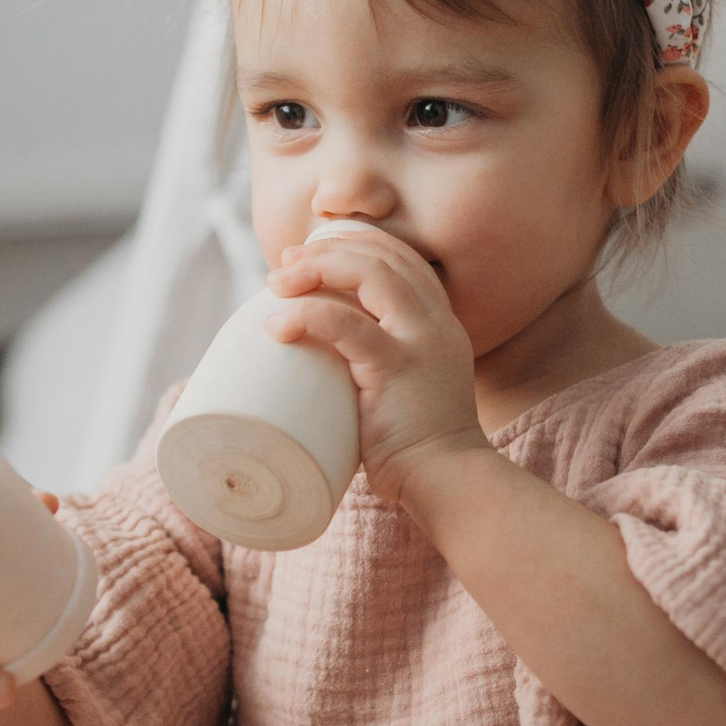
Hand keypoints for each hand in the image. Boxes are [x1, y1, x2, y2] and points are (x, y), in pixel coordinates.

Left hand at [264, 231, 488, 508]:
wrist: (447, 481)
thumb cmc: (415, 448)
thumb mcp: (405, 388)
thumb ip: (376, 363)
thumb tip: (319, 356)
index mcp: (440, 324)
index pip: (403, 259)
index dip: (356, 244)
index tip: (310, 254)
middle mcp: (437, 323)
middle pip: (383, 257)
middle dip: (327, 250)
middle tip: (283, 266)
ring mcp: (421, 342)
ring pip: (370, 274)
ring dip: (316, 269)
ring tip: (277, 284)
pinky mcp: (398, 368)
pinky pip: (347, 325)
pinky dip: (307, 316)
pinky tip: (278, 326)